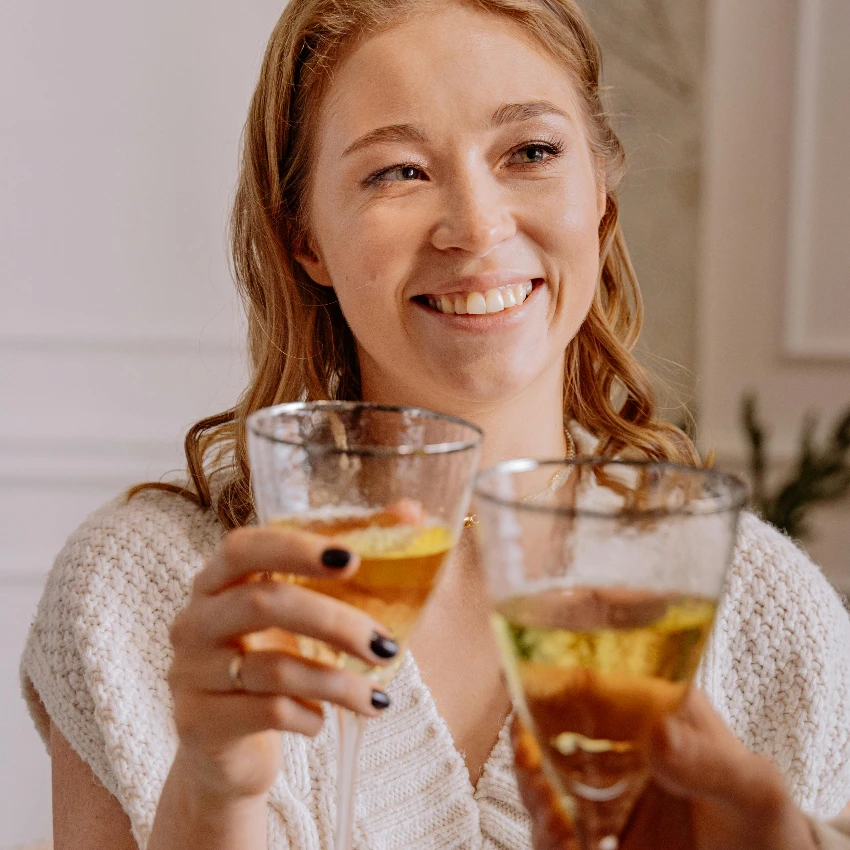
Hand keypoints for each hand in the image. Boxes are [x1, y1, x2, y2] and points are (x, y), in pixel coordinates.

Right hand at [166, 525, 397, 801]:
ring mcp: (190, 672)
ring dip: (337, 683)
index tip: (353, 559)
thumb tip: (410, 512)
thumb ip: (347, 564)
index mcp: (218, 581)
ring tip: (377, 699)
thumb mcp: (301, 614)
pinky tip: (320, 721)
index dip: (296, 548)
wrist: (223, 751)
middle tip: (386, 645)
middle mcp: (195, 620)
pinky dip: (309, 717)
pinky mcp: (198, 722)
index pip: (244, 548)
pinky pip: (267, 712)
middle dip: (336, 623)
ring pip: (273, 668)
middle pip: (264, 603)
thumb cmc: (269, 661)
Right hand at [512, 688, 818, 849]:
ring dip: (532, 781)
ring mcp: (602, 788)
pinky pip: (554, 827)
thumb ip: (712, 764)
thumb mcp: (753, 789)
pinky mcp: (593, 831)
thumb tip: (660, 735)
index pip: (597, 668)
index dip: (556, 660)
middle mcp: (618, 743)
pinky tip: (560, 837)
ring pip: (544, 772)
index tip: (529, 667)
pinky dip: (546, 830)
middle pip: (553, 719)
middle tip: (526, 749)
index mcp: (654, 709)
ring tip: (545, 801)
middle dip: (528, 726)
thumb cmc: (766, 822)